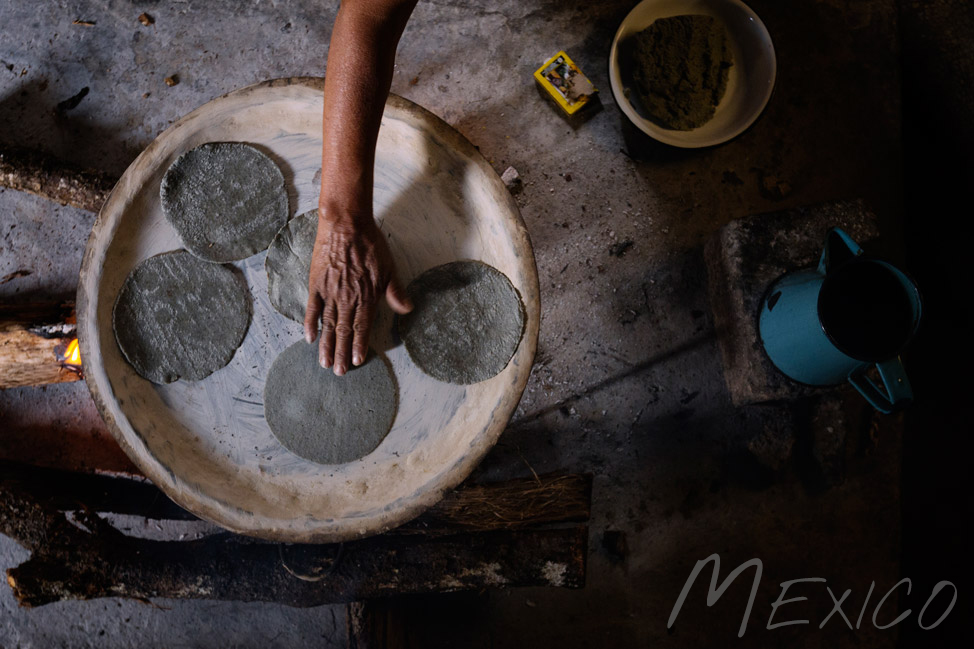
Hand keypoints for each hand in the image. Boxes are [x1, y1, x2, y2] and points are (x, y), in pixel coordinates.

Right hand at [304, 214, 411, 375]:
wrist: (346, 224)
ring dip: (326, 346)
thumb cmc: (371, 245)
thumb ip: (396, 292)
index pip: (363, 328)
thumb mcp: (390, 269)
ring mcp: (330, 292)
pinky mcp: (316, 283)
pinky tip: (309, 338)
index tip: (357, 362)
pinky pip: (312, 308)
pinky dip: (310, 324)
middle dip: (342, 354)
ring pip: (328, 325)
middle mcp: (348, 299)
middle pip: (344, 332)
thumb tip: (407, 309)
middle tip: (339, 372)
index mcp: (366, 297)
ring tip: (325, 363)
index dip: (360, 346)